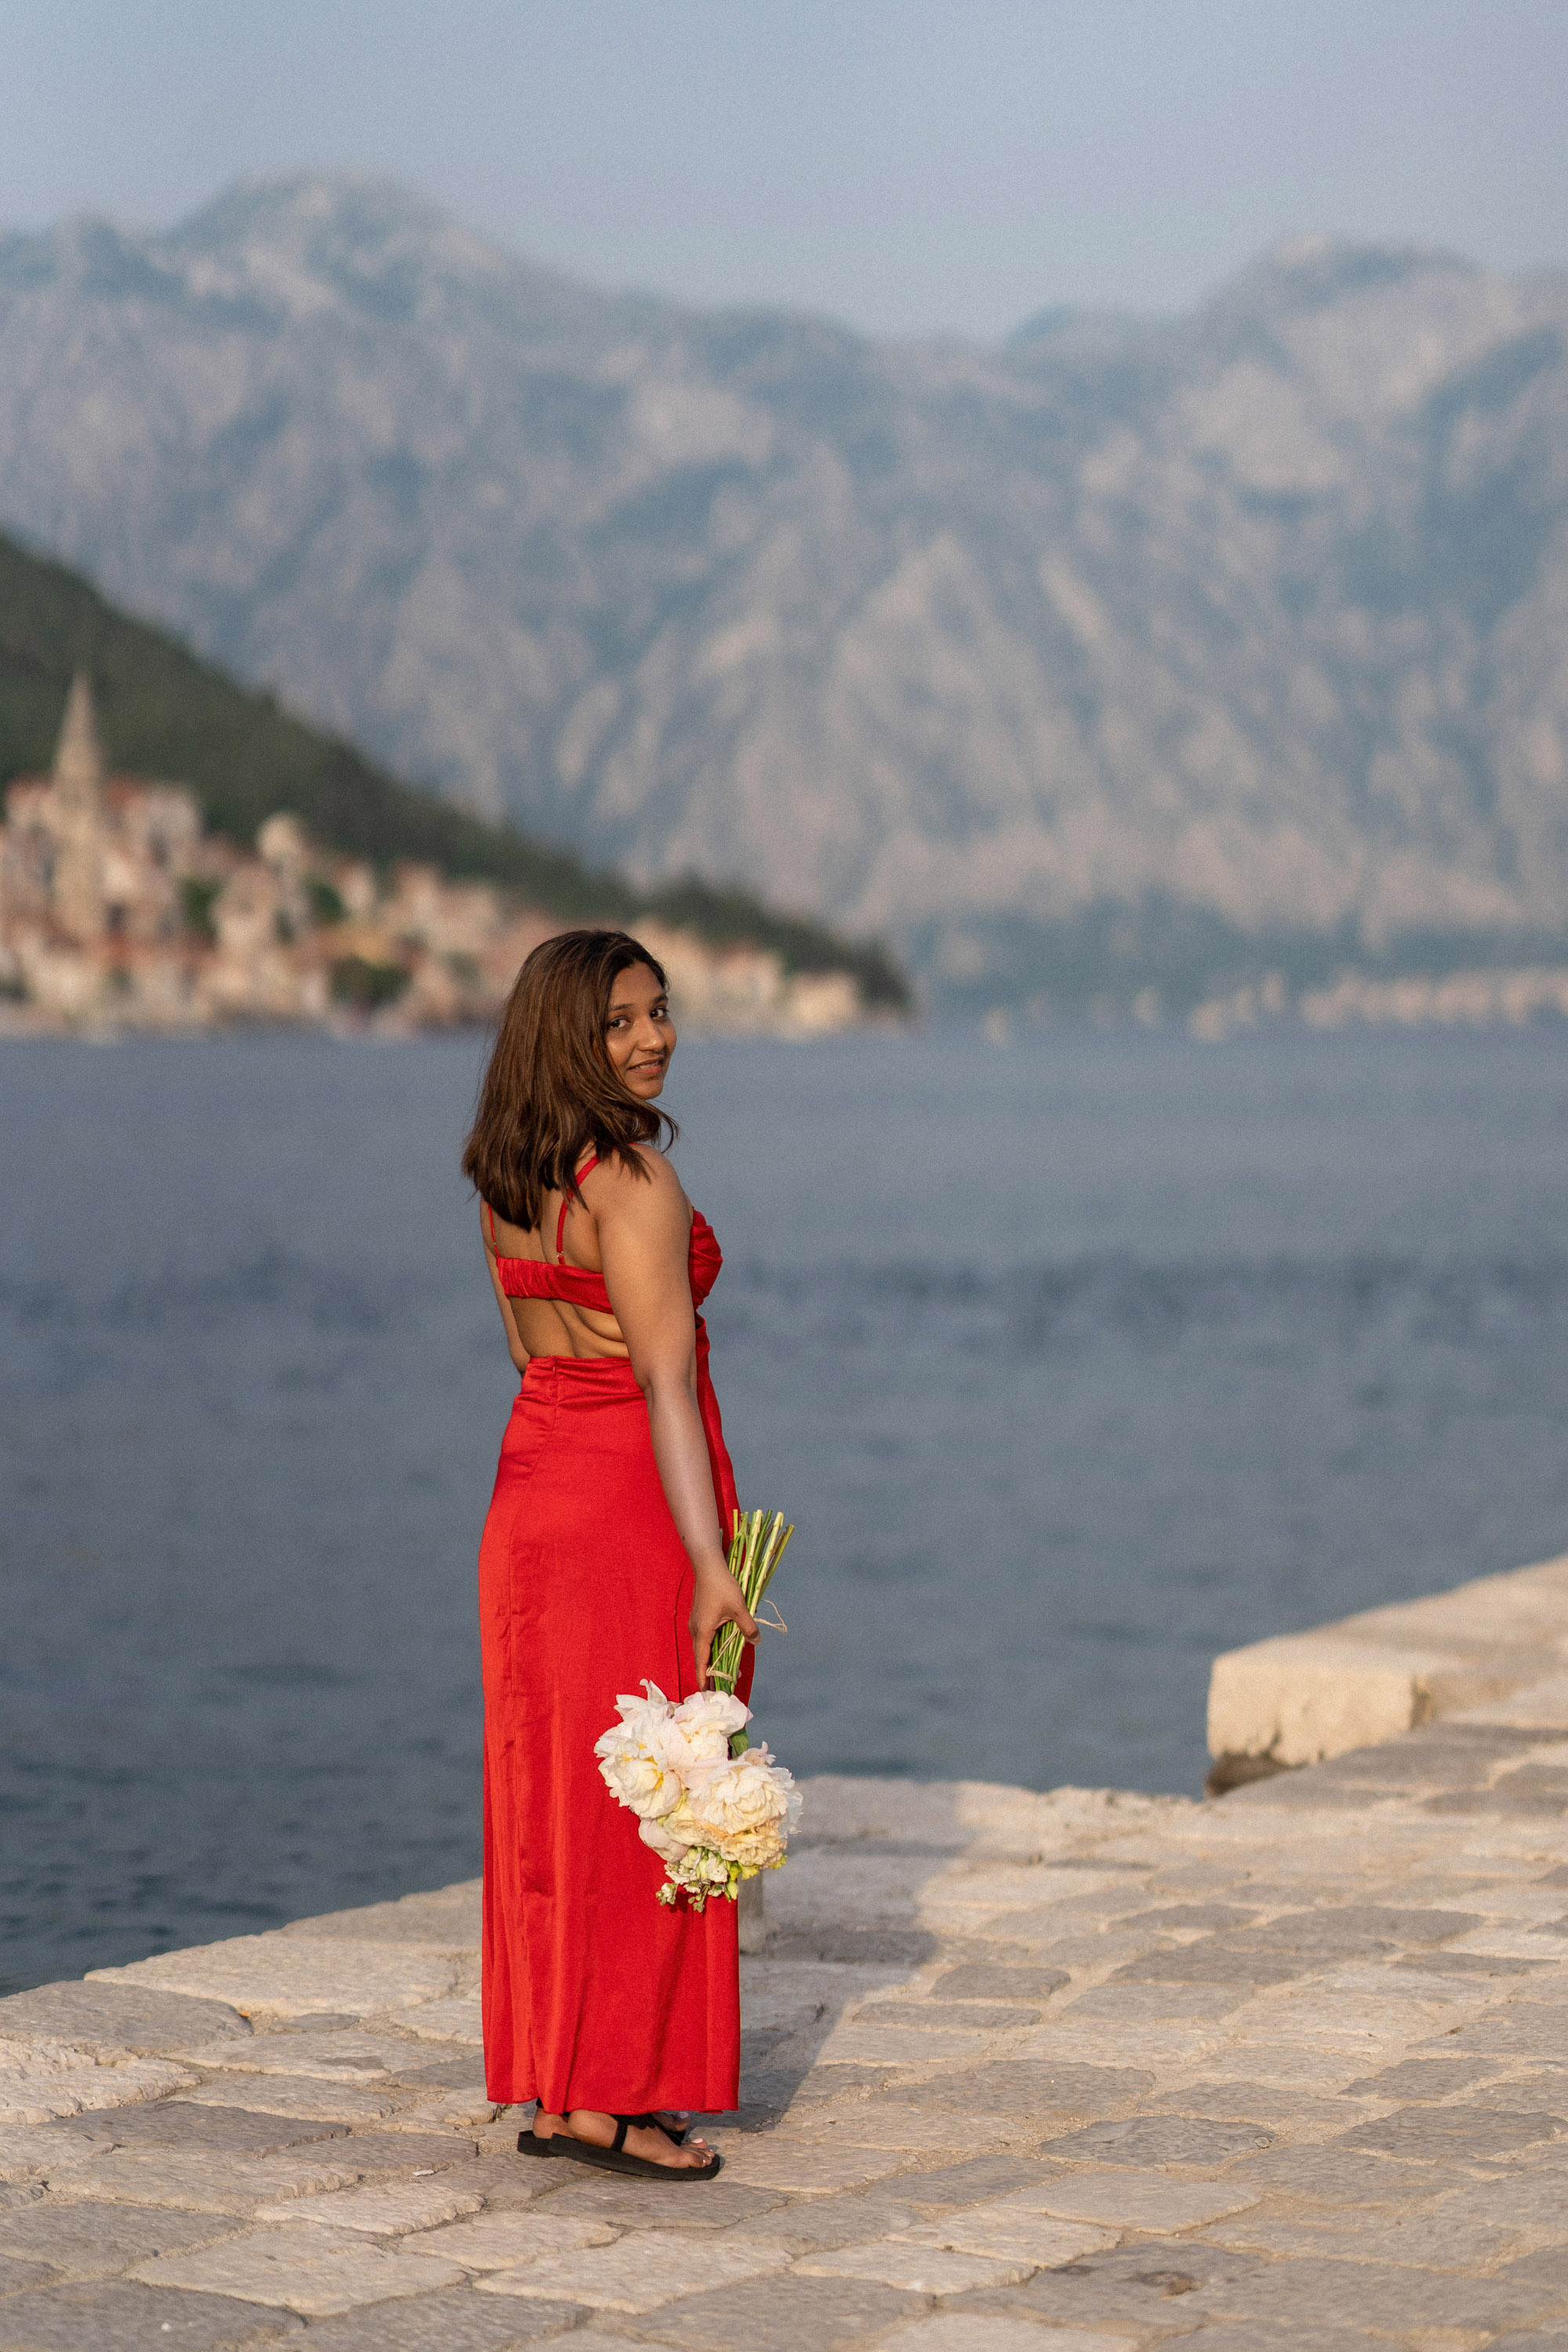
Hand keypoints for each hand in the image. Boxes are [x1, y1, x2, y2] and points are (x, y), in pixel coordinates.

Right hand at [689, 1563, 758, 1689]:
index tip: (706, 1690)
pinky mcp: (699, 1616)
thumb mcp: (739, 1608)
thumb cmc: (722, 1587)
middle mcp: (696, 1630)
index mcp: (702, 1631)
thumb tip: (756, 1641)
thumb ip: (748, 1627)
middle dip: (712, 1670)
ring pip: (704, 1646)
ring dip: (713, 1657)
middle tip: (724, 1682)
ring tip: (726, 1667)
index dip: (704, 1676)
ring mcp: (696, 1622)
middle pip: (702, 1656)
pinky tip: (725, 1645)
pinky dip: (713, 1645)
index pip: (701, 1661)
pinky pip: (705, 1636)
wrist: (708, 1566)